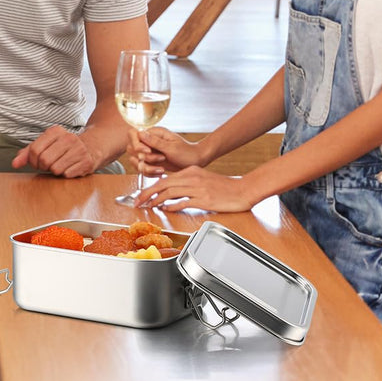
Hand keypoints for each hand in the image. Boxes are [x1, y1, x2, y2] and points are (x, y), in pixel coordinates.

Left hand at [12, 125, 99, 177]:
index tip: (37, 162)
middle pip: (44, 160)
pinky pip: (67, 174)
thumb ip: (27, 153)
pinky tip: (70, 168)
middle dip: (43, 167)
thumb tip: (14, 163)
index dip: (32, 161)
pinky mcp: (86, 162)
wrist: (92, 148)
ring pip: (55, 169)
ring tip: (60, 165)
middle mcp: (68, 138)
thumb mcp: (45, 145)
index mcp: (55, 131)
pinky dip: (66, 174)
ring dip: (55, 171)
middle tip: (48, 165)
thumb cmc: (63, 148)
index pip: (35, 149)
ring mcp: (79, 150)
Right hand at [130, 126, 203, 176]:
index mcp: (153, 133)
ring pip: (135, 161)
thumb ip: (155, 142)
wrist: (195, 162)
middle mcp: (148, 142)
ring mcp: (149, 152)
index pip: (133, 134)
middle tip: (160, 159)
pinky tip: (160, 172)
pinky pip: (142, 169)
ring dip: (147, 167)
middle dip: (144, 158)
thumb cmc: (187, 152)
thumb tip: (140, 133)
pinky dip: (149, 173)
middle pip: (131, 149)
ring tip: (161, 168)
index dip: (137, 144)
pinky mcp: (151, 162)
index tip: (148, 151)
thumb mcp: (171, 147)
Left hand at [135, 166, 255, 211]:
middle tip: (137, 201)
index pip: (165, 178)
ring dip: (156, 199)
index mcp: (191, 171)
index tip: (142, 195)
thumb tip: (171, 195)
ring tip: (148, 206)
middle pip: (163, 184)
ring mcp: (198, 188)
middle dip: (147, 193)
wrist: (244, 189)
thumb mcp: (203, 179)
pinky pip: (184, 201)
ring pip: (170, 192)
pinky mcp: (204, 198)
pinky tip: (165, 209)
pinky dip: (172, 205)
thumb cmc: (225, 187)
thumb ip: (188, 184)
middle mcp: (192, 177)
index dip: (150, 187)